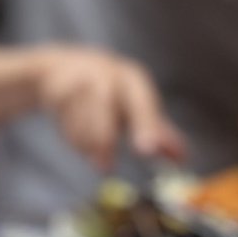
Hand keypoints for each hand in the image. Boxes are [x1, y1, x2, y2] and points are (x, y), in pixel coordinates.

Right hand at [33, 46, 186, 169]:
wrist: (60, 68)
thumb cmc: (106, 93)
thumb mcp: (133, 108)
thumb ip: (155, 132)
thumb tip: (182, 157)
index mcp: (132, 80)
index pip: (142, 102)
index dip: (146, 125)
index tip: (149, 150)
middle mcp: (107, 72)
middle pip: (104, 106)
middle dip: (103, 139)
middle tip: (104, 168)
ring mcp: (78, 75)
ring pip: (82, 118)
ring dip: (86, 142)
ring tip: (91, 148)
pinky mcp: (55, 84)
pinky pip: (64, 119)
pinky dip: (70, 135)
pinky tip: (73, 129)